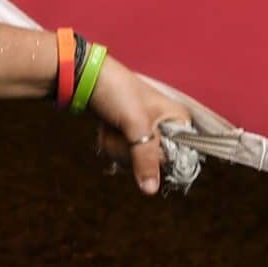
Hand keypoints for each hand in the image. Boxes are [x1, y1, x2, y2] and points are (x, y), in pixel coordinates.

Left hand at [86, 56, 191, 194]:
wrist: (84, 76)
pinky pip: (124, 155)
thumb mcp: (135, 124)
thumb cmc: (116, 91)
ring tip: (112, 126)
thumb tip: (151, 190)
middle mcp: (167, 127)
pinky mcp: (129, 134)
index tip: (142, 146)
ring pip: (137, 162)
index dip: (162, 160)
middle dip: (132, 152)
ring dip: (118, 148)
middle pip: (156, 164)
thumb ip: (146, 158)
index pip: (183, 158)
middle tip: (122, 131)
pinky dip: (112, 145)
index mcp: (179, 120)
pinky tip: (106, 130)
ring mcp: (147, 131)